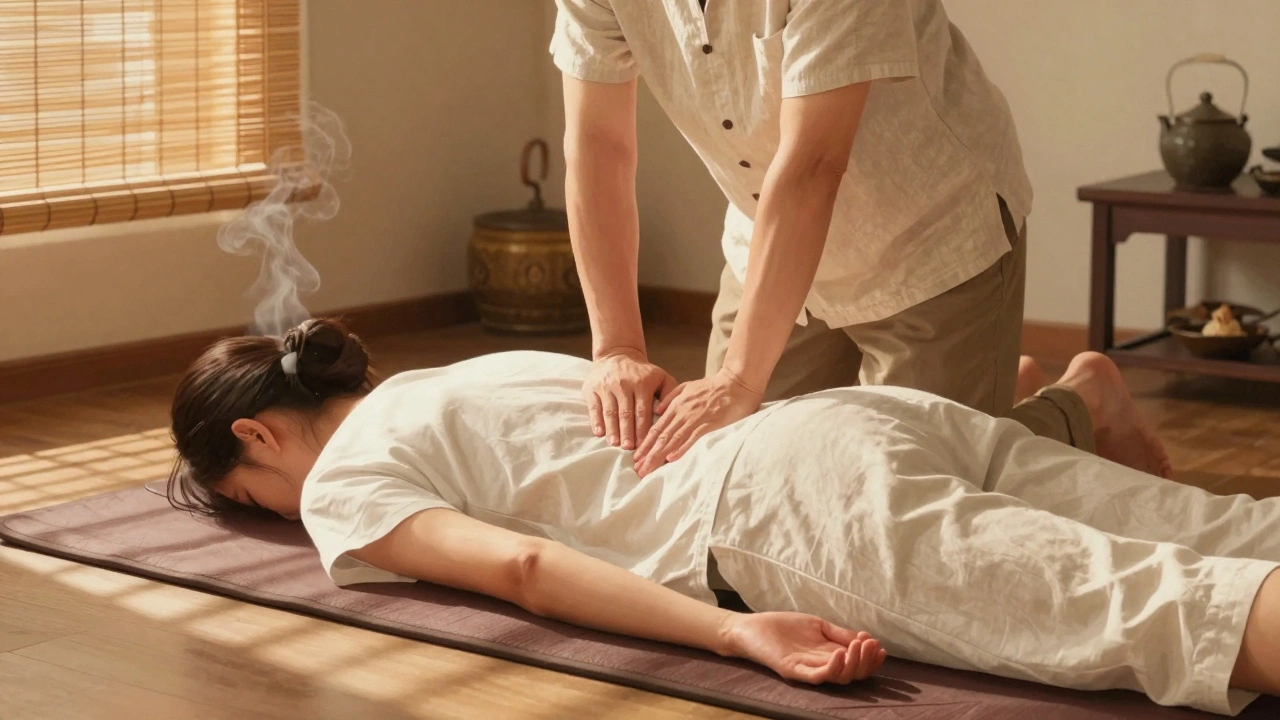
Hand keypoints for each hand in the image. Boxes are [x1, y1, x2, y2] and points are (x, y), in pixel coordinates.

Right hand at [584, 350, 676, 449]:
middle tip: (629, 448)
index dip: (642, 429)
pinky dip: (596, 420)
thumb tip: (666, 412)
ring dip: (612, 429)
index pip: (643, 411)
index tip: (643, 445)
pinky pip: (594, 407)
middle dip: (627, 432)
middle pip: (626, 413)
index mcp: (642, 383)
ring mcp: (606, 386)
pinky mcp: (592, 388)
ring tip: (615, 444)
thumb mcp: (660, 376)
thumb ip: (669, 393)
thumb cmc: (642, 373)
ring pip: (610, 411)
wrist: (617, 354)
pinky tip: (599, 433)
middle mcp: (624, 384)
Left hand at [633, 368, 762, 476]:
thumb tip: (657, 410)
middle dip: (648, 455)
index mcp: (677, 406)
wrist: (737, 382)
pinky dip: (681, 448)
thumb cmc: (714, 386)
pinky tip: (671, 459)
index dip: (645, 444)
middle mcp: (682, 414)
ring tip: (648, 469)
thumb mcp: (687, 386)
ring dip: (659, 456)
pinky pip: (693, 438)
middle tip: (637, 469)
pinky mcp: (709, 424)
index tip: (636, 457)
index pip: (657, 428)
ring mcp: (695, 419)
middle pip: (661, 437)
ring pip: (673, 440)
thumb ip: (671, 397)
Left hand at [722, 612, 886, 684]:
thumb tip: (865, 637)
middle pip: (851, 674)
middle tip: (872, 645)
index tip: (880, 647)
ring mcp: (807, 670)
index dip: (870, 659)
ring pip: (837, 678)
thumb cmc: (783, 626)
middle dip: (866, 662)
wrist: (751, 627)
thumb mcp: (817, 625)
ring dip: (853, 664)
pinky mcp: (792, 670)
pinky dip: (831, 668)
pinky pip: (816, 676)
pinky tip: (840, 653)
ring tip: (860, 646)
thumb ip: (839, 632)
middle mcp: (820, 667)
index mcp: (828, 656)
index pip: (855, 664)